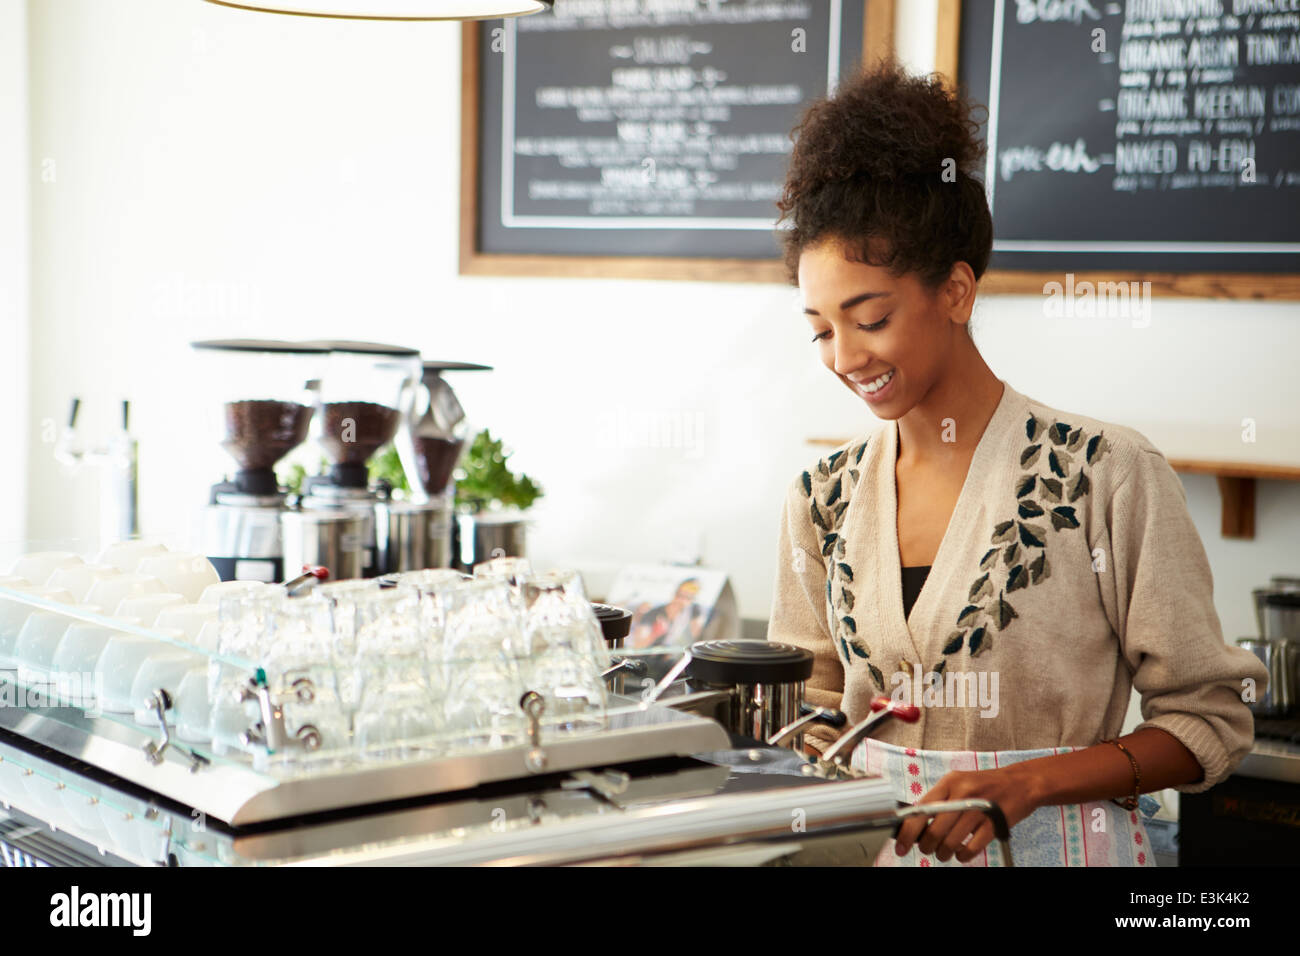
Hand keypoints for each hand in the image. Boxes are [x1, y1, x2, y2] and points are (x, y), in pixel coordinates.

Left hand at [893, 765, 1041, 863]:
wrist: (1021, 783)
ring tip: (945, 852)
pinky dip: (963, 856)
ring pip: (951, 842)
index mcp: (949, 783)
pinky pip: (972, 849)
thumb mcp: (958, 784)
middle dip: (927, 846)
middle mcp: (962, 793)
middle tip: (928, 850)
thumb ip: (938, 801)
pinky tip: (962, 854)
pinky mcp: (994, 823)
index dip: (908, 832)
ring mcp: (979, 809)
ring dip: (944, 853)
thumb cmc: (984, 786)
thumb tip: (915, 826)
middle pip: (934, 830)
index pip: (920, 810)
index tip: (900, 846)